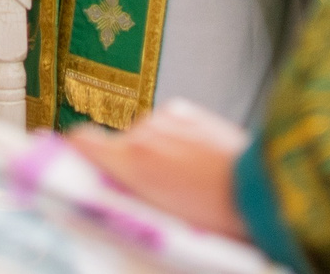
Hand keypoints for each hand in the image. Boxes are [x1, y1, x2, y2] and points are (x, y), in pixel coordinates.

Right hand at [64, 99, 251, 240]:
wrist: (262, 190)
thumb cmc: (217, 213)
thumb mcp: (159, 219)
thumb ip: (126, 199)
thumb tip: (105, 194)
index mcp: (133, 161)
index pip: (79, 141)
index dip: (70, 151)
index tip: (67, 160)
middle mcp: (144, 132)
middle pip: (117, 146)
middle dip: (127, 166)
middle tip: (151, 192)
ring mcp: (167, 118)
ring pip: (143, 137)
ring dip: (154, 153)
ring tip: (183, 178)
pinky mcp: (187, 111)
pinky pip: (166, 126)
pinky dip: (173, 140)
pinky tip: (195, 160)